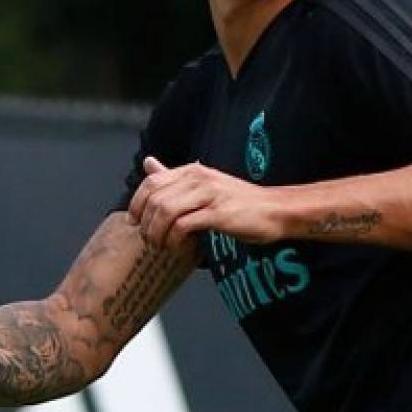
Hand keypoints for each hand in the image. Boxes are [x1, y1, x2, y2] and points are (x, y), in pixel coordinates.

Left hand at [127, 156, 282, 247]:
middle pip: (155, 200)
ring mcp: (209, 194)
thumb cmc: (240, 202)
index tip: (136, 223)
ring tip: (164, 246)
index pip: (151, 183)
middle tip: (151, 240)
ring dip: (158, 235)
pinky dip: (176, 241)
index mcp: (192, 170)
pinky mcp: (219, 213)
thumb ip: (174, 177)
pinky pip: (184, 226)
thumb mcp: (205, 185)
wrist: (276, 210)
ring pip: (165, 213)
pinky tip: (182, 248)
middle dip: (146, 225)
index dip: (137, 205)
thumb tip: (148, 163)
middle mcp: (199, 178)